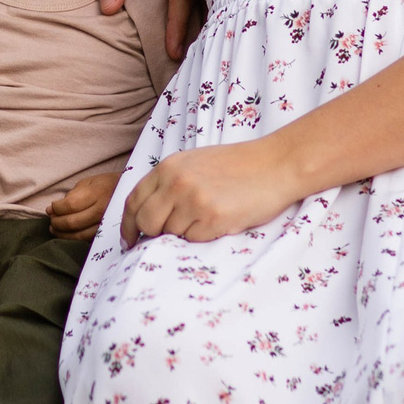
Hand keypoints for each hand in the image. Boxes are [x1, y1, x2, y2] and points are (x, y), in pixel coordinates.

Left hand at [46, 173, 116, 242]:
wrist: (128, 193)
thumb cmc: (105, 185)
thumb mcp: (88, 183)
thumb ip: (70, 195)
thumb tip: (52, 210)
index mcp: (97, 193)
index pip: (70, 205)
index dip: (56, 208)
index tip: (51, 207)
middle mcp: (102, 210)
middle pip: (72, 222)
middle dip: (56, 222)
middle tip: (51, 219)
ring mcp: (106, 224)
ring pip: (78, 235)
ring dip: (62, 233)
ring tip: (54, 228)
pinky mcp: (106, 234)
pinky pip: (86, 240)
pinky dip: (72, 238)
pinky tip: (66, 234)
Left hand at [120, 140, 305, 245]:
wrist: (275, 164)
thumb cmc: (238, 165)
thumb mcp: (194, 163)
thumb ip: (168, 183)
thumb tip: (146, 217)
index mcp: (168, 167)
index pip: (133, 201)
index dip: (127, 225)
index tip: (129, 240)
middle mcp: (176, 182)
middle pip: (146, 222)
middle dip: (152, 234)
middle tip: (166, 237)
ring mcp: (194, 200)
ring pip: (171, 234)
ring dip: (185, 233)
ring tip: (207, 217)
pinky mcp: (213, 218)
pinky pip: (194, 240)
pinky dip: (203, 237)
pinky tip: (220, 220)